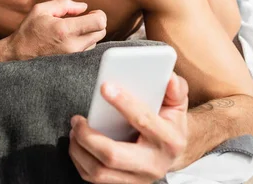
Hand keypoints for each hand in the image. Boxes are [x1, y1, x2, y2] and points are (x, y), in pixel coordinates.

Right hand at [7, 0, 106, 59]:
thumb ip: (65, 4)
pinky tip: (72, 41)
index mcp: (65, 30)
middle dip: (95, 23)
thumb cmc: (28, 32)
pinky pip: (88, 53)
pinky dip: (84, 45)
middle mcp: (72, 46)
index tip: (92, 13)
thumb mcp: (41, 10)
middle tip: (84, 20)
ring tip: (73, 32)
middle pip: (101, 32)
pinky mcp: (73, 66)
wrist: (17, 57)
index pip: (99, 22)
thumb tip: (84, 7)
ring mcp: (73, 59)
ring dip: (89, 35)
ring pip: (95, 43)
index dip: (99, 15)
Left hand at [69, 72, 188, 182]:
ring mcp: (138, 179)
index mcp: (169, 140)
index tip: (104, 86)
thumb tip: (169, 78)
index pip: (143, 120)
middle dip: (89, 137)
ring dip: (80, 149)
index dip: (123, 103)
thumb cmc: (170, 122)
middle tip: (76, 119)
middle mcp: (153, 164)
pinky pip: (95, 179)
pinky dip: (80, 161)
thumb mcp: (178, 104)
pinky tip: (77, 142)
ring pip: (100, 172)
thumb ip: (176, 89)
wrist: (173, 152)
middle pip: (113, 155)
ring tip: (75, 129)